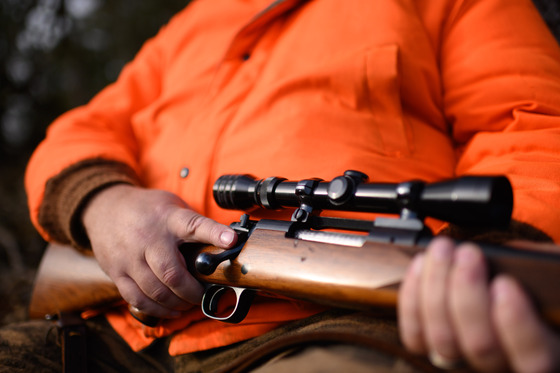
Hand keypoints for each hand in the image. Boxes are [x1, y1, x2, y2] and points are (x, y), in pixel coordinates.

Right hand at [81, 184, 236, 318]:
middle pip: (171, 272)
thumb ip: (194, 224)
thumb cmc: (148, 209)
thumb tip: (226, 242)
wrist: (105, 207)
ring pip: (155, 291)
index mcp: (169, 219)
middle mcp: (149, 239)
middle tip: (203, 294)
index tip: (232, 240)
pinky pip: (137, 299)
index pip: (194, 225)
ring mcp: (130, 257)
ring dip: (177, 303)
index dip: (215, 233)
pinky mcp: (117, 272)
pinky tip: (170, 310)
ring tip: (189, 303)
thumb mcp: (173, 205)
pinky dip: (157, 309)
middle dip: (192, 291)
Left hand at [398, 237, 559, 371]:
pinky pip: (415, 335)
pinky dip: (413, 297)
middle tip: (467, 253)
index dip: (517, 325)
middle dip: (467, 292)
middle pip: (480, 346)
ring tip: (442, 250)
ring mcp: (463, 358)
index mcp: (543, 350)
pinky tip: (421, 265)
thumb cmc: (532, 283)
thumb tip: (513, 258)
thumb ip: (543, 266)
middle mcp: (501, 364)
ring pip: (443, 341)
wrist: (498, 288)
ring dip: (436, 287)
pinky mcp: (431, 345)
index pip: (534, 360)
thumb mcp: (552, 272)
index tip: (505, 284)